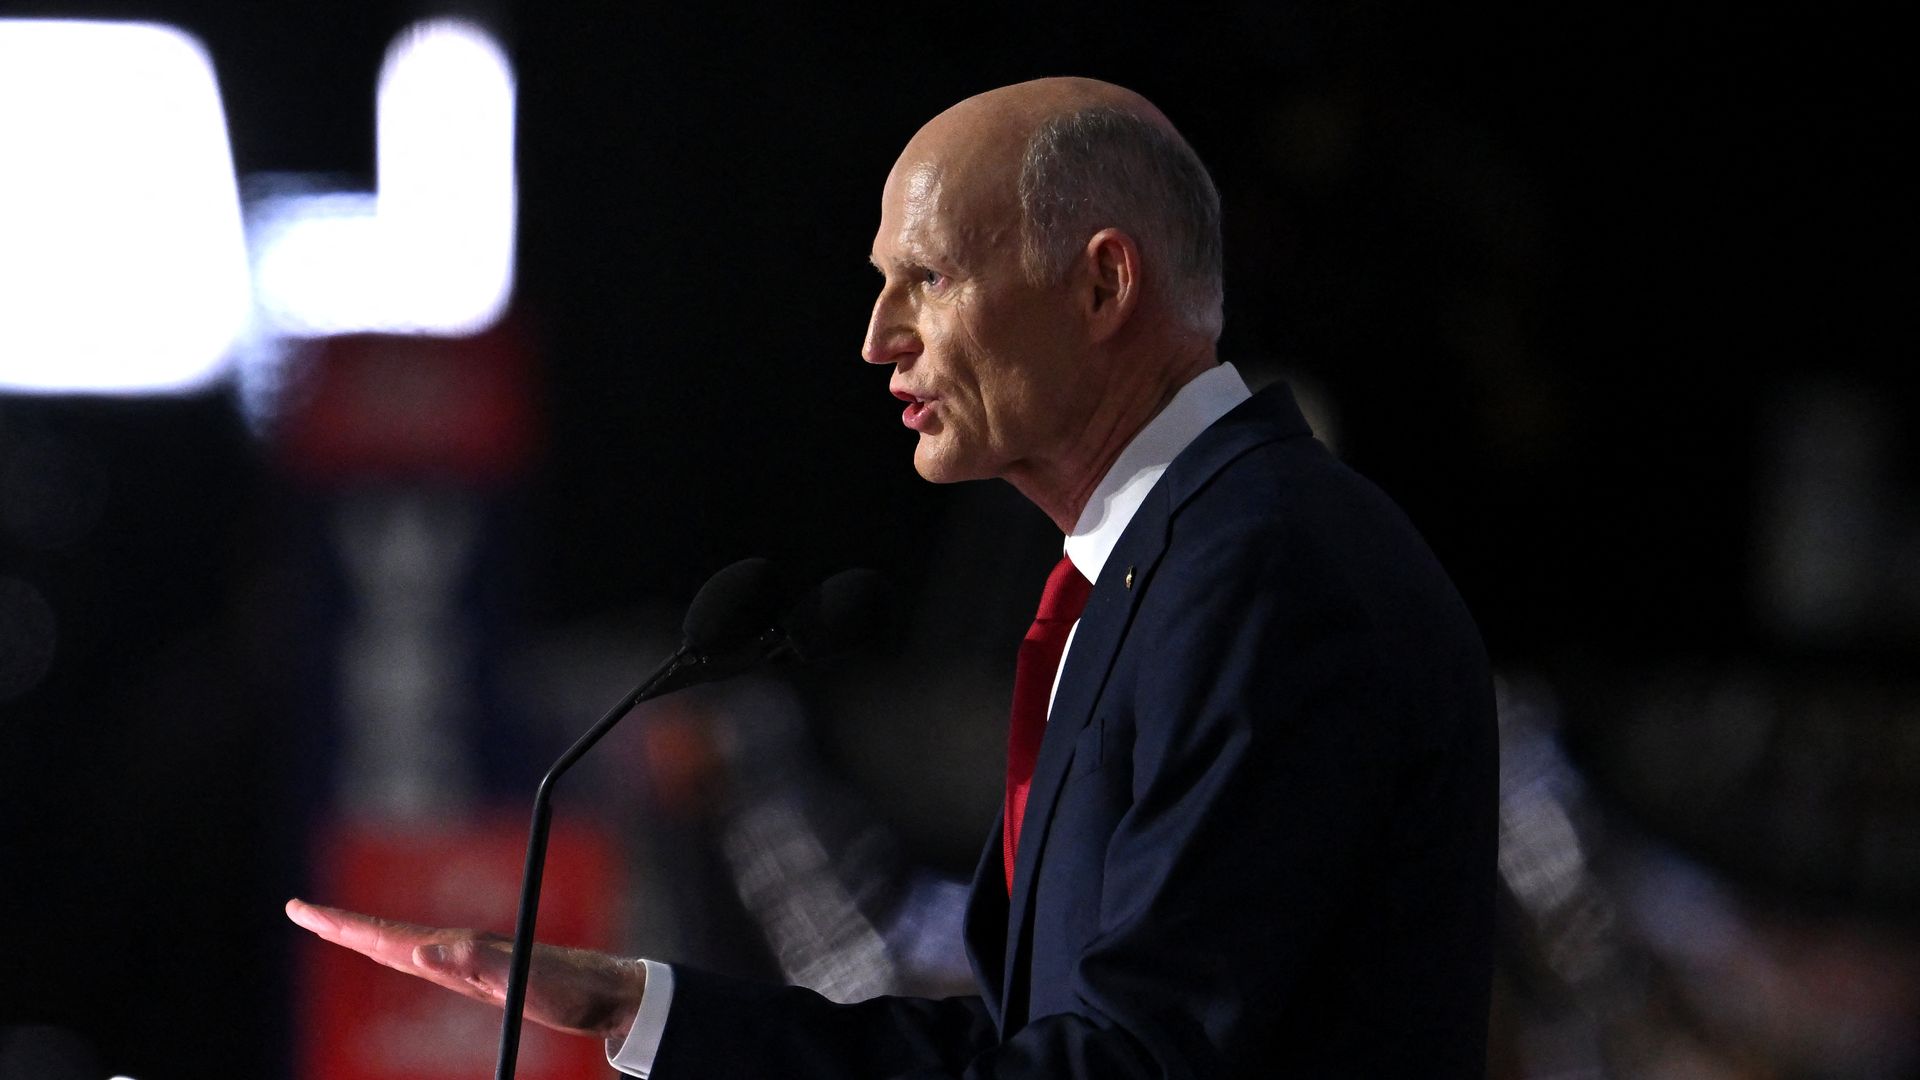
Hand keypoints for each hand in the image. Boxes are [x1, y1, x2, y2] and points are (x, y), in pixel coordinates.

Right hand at [285, 898, 647, 1040]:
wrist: (606, 991)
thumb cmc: (569, 988)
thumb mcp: (521, 980)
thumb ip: (474, 963)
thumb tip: (419, 952)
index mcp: (458, 950)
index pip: (387, 935)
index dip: (344, 925)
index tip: (304, 910)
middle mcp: (459, 949)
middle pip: (387, 934)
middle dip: (341, 924)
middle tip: (299, 911)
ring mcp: (469, 961)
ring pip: (403, 946)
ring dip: (365, 936)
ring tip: (334, 929)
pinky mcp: (482, 975)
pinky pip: (426, 962)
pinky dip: (398, 955)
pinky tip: (399, 957)